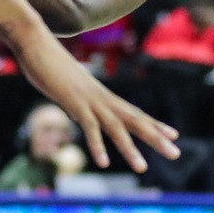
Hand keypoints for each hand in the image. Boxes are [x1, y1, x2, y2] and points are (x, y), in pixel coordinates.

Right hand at [14, 28, 179, 173]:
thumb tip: (81, 106)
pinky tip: (103, 163)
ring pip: (116, 128)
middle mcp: (102, 98)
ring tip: (143, 168)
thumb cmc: (50, 64)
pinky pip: (89, 127)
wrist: (36, 43)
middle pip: (135, 120)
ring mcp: (90, 101)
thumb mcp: (69, 86)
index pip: (135, 112)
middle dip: (156, 138)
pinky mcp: (74, 103)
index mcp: (103, 96)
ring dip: (130, 149)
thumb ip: (78, 98)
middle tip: (176, 153)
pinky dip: (97, 145)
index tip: (174, 135)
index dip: (154, 124)